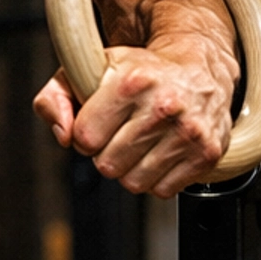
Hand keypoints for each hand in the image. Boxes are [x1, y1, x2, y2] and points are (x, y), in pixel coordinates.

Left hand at [33, 39, 236, 196]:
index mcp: (131, 81)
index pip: (84, 138)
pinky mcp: (206, 153)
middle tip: (120, 133)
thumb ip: (54, 98)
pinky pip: (162, 191)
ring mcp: (188, 131)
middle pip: (107, 165)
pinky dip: (156, 178)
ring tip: (140, 143)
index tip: (97, 123)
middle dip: (106, 153)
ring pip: (133, 182)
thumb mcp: (88, 71)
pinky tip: (160, 152)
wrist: (198, 69)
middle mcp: (164, 105)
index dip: (84, 135)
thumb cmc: (138, 73)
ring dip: (130, 169)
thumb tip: (63, 137)